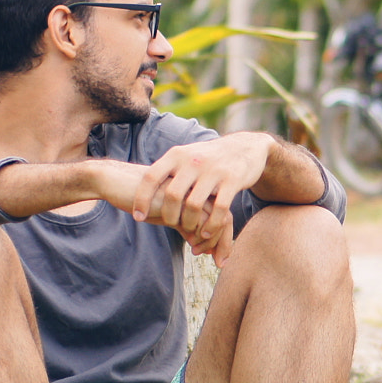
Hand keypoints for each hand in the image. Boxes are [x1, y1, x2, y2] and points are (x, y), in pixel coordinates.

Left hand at [127, 133, 273, 260]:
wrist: (244, 148)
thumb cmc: (208, 158)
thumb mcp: (184, 156)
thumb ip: (166, 171)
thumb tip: (140, 190)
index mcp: (177, 155)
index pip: (151, 177)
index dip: (142, 199)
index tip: (137, 217)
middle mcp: (193, 161)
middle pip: (173, 195)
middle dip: (169, 216)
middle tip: (170, 225)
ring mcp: (214, 171)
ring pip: (194, 205)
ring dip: (190, 224)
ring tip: (190, 233)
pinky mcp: (232, 180)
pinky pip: (219, 209)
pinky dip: (211, 226)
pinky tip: (206, 234)